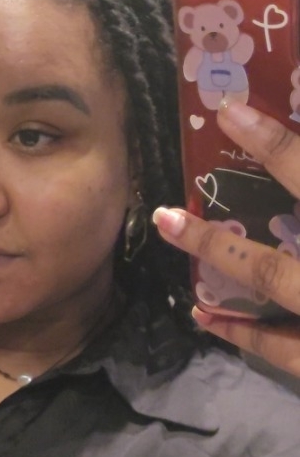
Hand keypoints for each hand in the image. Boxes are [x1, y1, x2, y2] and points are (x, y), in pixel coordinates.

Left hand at [153, 99, 299, 377]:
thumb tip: (298, 133)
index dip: (274, 144)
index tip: (228, 110)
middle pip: (275, 242)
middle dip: (225, 215)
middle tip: (173, 189)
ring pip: (269, 280)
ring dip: (218, 252)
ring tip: (169, 225)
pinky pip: (280, 347)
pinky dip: (241, 331)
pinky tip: (201, 316)